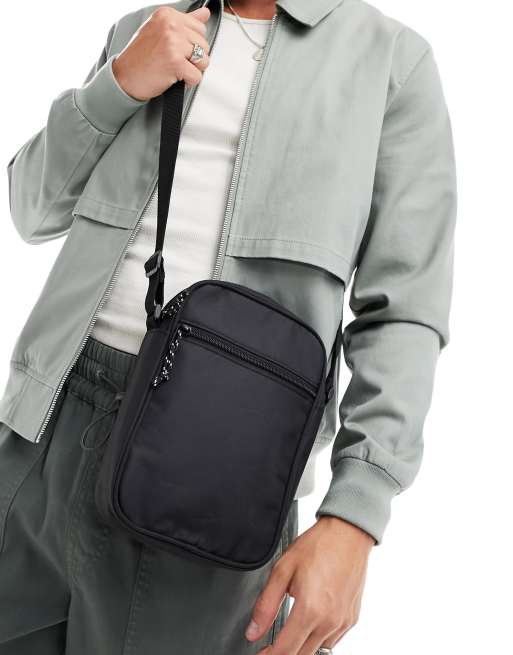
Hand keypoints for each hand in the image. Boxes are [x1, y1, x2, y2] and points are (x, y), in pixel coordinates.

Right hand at [112, 6, 210, 100]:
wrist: (124, 77)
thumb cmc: (140, 57)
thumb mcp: (160, 31)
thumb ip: (185, 22)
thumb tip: (204, 13)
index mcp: (167, 15)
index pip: (200, 28)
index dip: (192, 44)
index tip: (177, 49)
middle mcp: (171, 25)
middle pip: (204, 45)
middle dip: (194, 58)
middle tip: (175, 61)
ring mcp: (173, 43)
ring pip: (204, 60)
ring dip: (193, 70)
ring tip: (175, 69)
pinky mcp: (176, 63)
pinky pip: (197, 76)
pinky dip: (189, 82)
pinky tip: (174, 77)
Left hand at [246, 516, 374, 654]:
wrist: (348, 533)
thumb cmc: (318, 546)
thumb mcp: (283, 570)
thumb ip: (266, 604)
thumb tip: (253, 631)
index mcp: (310, 610)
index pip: (285, 651)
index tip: (259, 654)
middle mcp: (329, 621)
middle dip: (282, 654)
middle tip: (269, 647)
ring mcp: (343, 622)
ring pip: (318, 651)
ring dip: (300, 649)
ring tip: (287, 637)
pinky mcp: (352, 618)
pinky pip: (332, 642)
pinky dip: (318, 641)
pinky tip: (308, 628)